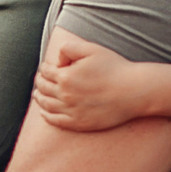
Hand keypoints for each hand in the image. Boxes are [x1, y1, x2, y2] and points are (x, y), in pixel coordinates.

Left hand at [33, 30, 170, 130]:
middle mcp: (65, 95)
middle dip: (40, 82)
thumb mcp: (91, 49)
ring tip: (37, 95)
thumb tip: (57, 61)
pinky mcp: (79, 123)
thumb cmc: (115, 68)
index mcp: (66, 76)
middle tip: (40, 79)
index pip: (46, 71)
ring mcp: (71, 111)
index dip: (45, 67)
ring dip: (39, 98)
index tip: (47, 67)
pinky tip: (45, 112)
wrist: (134, 91)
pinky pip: (55, 121)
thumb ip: (69, 48)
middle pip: (43, 88)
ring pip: (46, 105)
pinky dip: (46, 116)